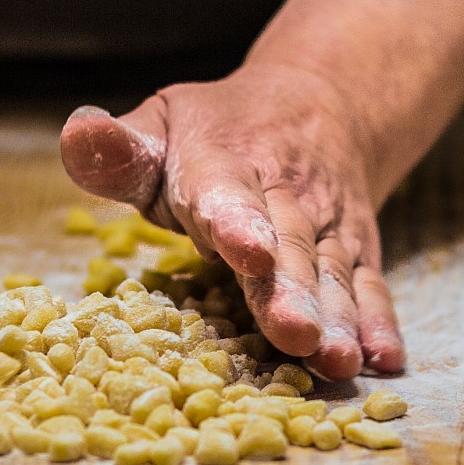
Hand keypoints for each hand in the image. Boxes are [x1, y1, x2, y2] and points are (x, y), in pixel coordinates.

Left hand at [60, 0, 463, 379]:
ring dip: (338, 320)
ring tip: (338, 361)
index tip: (248, 253)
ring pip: (333, 275)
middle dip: (292, 293)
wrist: (321, 103)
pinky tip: (385, 360)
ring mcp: (327, 228)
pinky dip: (381, 322)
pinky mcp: (357, 252)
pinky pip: (371, 285)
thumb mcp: (162, 123)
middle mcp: (285, 196)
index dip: (237, 224)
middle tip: (295, 335)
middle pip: (290, 248)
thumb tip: (78, 138)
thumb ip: (120, 149)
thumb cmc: (215, 132)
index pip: (229, 195)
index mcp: (224, 164)